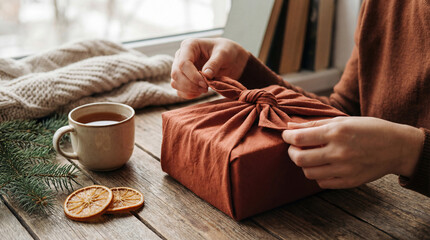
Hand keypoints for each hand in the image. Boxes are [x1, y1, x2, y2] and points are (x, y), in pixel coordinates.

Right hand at [171, 37, 248, 98]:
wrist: (230, 59)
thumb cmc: (227, 51)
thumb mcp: (224, 54)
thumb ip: (215, 63)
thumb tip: (206, 75)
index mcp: (189, 45)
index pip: (183, 63)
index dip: (193, 76)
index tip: (206, 84)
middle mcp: (181, 56)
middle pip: (176, 74)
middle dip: (190, 85)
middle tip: (206, 88)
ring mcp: (180, 68)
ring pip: (175, 83)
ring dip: (189, 90)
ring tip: (205, 89)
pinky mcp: (183, 78)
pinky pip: (179, 90)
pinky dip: (188, 94)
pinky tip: (199, 92)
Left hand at [282, 117, 424, 188]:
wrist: (396, 147)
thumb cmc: (368, 129)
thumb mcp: (342, 120)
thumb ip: (314, 124)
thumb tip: (290, 126)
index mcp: (336, 132)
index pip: (299, 137)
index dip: (287, 136)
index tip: (286, 135)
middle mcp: (339, 152)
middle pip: (300, 158)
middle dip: (291, 152)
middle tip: (294, 148)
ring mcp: (344, 169)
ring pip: (309, 173)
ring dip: (304, 164)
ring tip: (310, 156)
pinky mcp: (349, 182)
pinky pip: (322, 183)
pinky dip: (317, 175)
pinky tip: (322, 166)